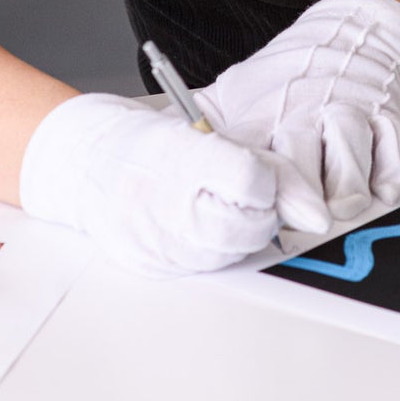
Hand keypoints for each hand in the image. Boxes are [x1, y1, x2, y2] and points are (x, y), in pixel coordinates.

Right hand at [19, 92, 279, 273]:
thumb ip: (264, 166)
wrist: (84, 165)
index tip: (260, 175)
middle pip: (246, 228)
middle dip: (261, 215)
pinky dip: (214, 249)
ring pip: (231, 254)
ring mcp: (153, 240)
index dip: (267, 179)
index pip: (251, 179)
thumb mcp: (204, 133)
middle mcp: (160, 202)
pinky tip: (198, 225)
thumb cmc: (145, 143)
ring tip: (215, 206)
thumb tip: (315, 214)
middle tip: (245, 197)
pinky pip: (205, 268)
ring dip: (239, 233)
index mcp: (176, 154)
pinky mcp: (150, 267)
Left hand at [198, 0, 399, 231]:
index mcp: (261, 115)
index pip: (251, 167)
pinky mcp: (386, 118)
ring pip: (349, 181)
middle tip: (302, 217)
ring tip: (338, 197)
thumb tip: (152, 150)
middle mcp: (305, 114)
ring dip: (346, 197)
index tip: (258, 215)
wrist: (350, 33)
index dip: (256, 199)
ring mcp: (349, 114)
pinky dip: (388, 181)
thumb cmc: (285, 82)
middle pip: (301, 181)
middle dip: (302, 210)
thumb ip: (199, 129)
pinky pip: (394, 167)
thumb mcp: (233, 95)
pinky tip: (376, 180)